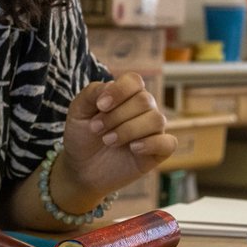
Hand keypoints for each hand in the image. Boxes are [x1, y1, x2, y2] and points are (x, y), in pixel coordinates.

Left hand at [61, 72, 175, 196]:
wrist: (81, 166)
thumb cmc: (82, 135)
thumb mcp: (78, 111)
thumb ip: (92, 93)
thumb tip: (112, 85)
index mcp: (126, 95)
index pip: (134, 80)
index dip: (119, 91)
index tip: (100, 106)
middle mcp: (143, 109)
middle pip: (144, 100)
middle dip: (116, 115)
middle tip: (96, 128)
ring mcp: (152, 130)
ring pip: (156, 119)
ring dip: (128, 130)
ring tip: (107, 140)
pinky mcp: (158, 152)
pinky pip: (169, 143)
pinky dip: (150, 144)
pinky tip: (132, 148)